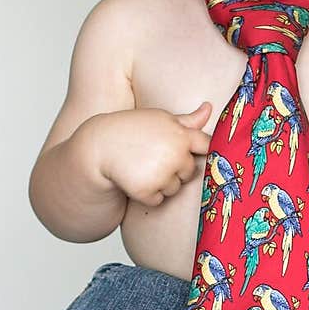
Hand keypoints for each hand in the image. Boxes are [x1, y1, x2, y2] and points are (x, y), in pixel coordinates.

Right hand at [97, 101, 212, 206]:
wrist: (98, 146)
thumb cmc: (131, 130)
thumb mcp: (159, 119)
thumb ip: (187, 120)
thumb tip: (209, 108)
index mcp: (181, 134)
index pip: (207, 146)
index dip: (202, 151)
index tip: (188, 152)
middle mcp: (175, 154)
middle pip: (189, 172)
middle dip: (175, 169)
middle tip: (152, 157)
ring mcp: (162, 174)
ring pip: (174, 189)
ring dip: (161, 184)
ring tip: (141, 167)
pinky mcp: (147, 191)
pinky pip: (158, 201)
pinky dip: (148, 195)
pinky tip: (135, 179)